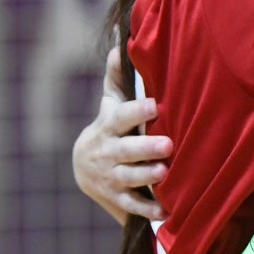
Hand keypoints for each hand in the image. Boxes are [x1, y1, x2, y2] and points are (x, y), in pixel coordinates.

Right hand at [72, 46, 172, 224]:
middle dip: (145, 147)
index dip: (136, 111)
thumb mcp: (110, 103)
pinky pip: (130, 205)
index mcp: (108, 126)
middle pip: (125, 149)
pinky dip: (146, 209)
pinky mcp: (115, 197)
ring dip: (145, 176)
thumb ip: (116, 77)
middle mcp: (107, 151)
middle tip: (168, 144)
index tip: (156, 105)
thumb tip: (120, 42)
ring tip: (164, 173)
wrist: (85, 169)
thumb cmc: (109, 127)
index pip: (121, 117)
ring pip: (127, 177)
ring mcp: (110, 176)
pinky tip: (165, 211)